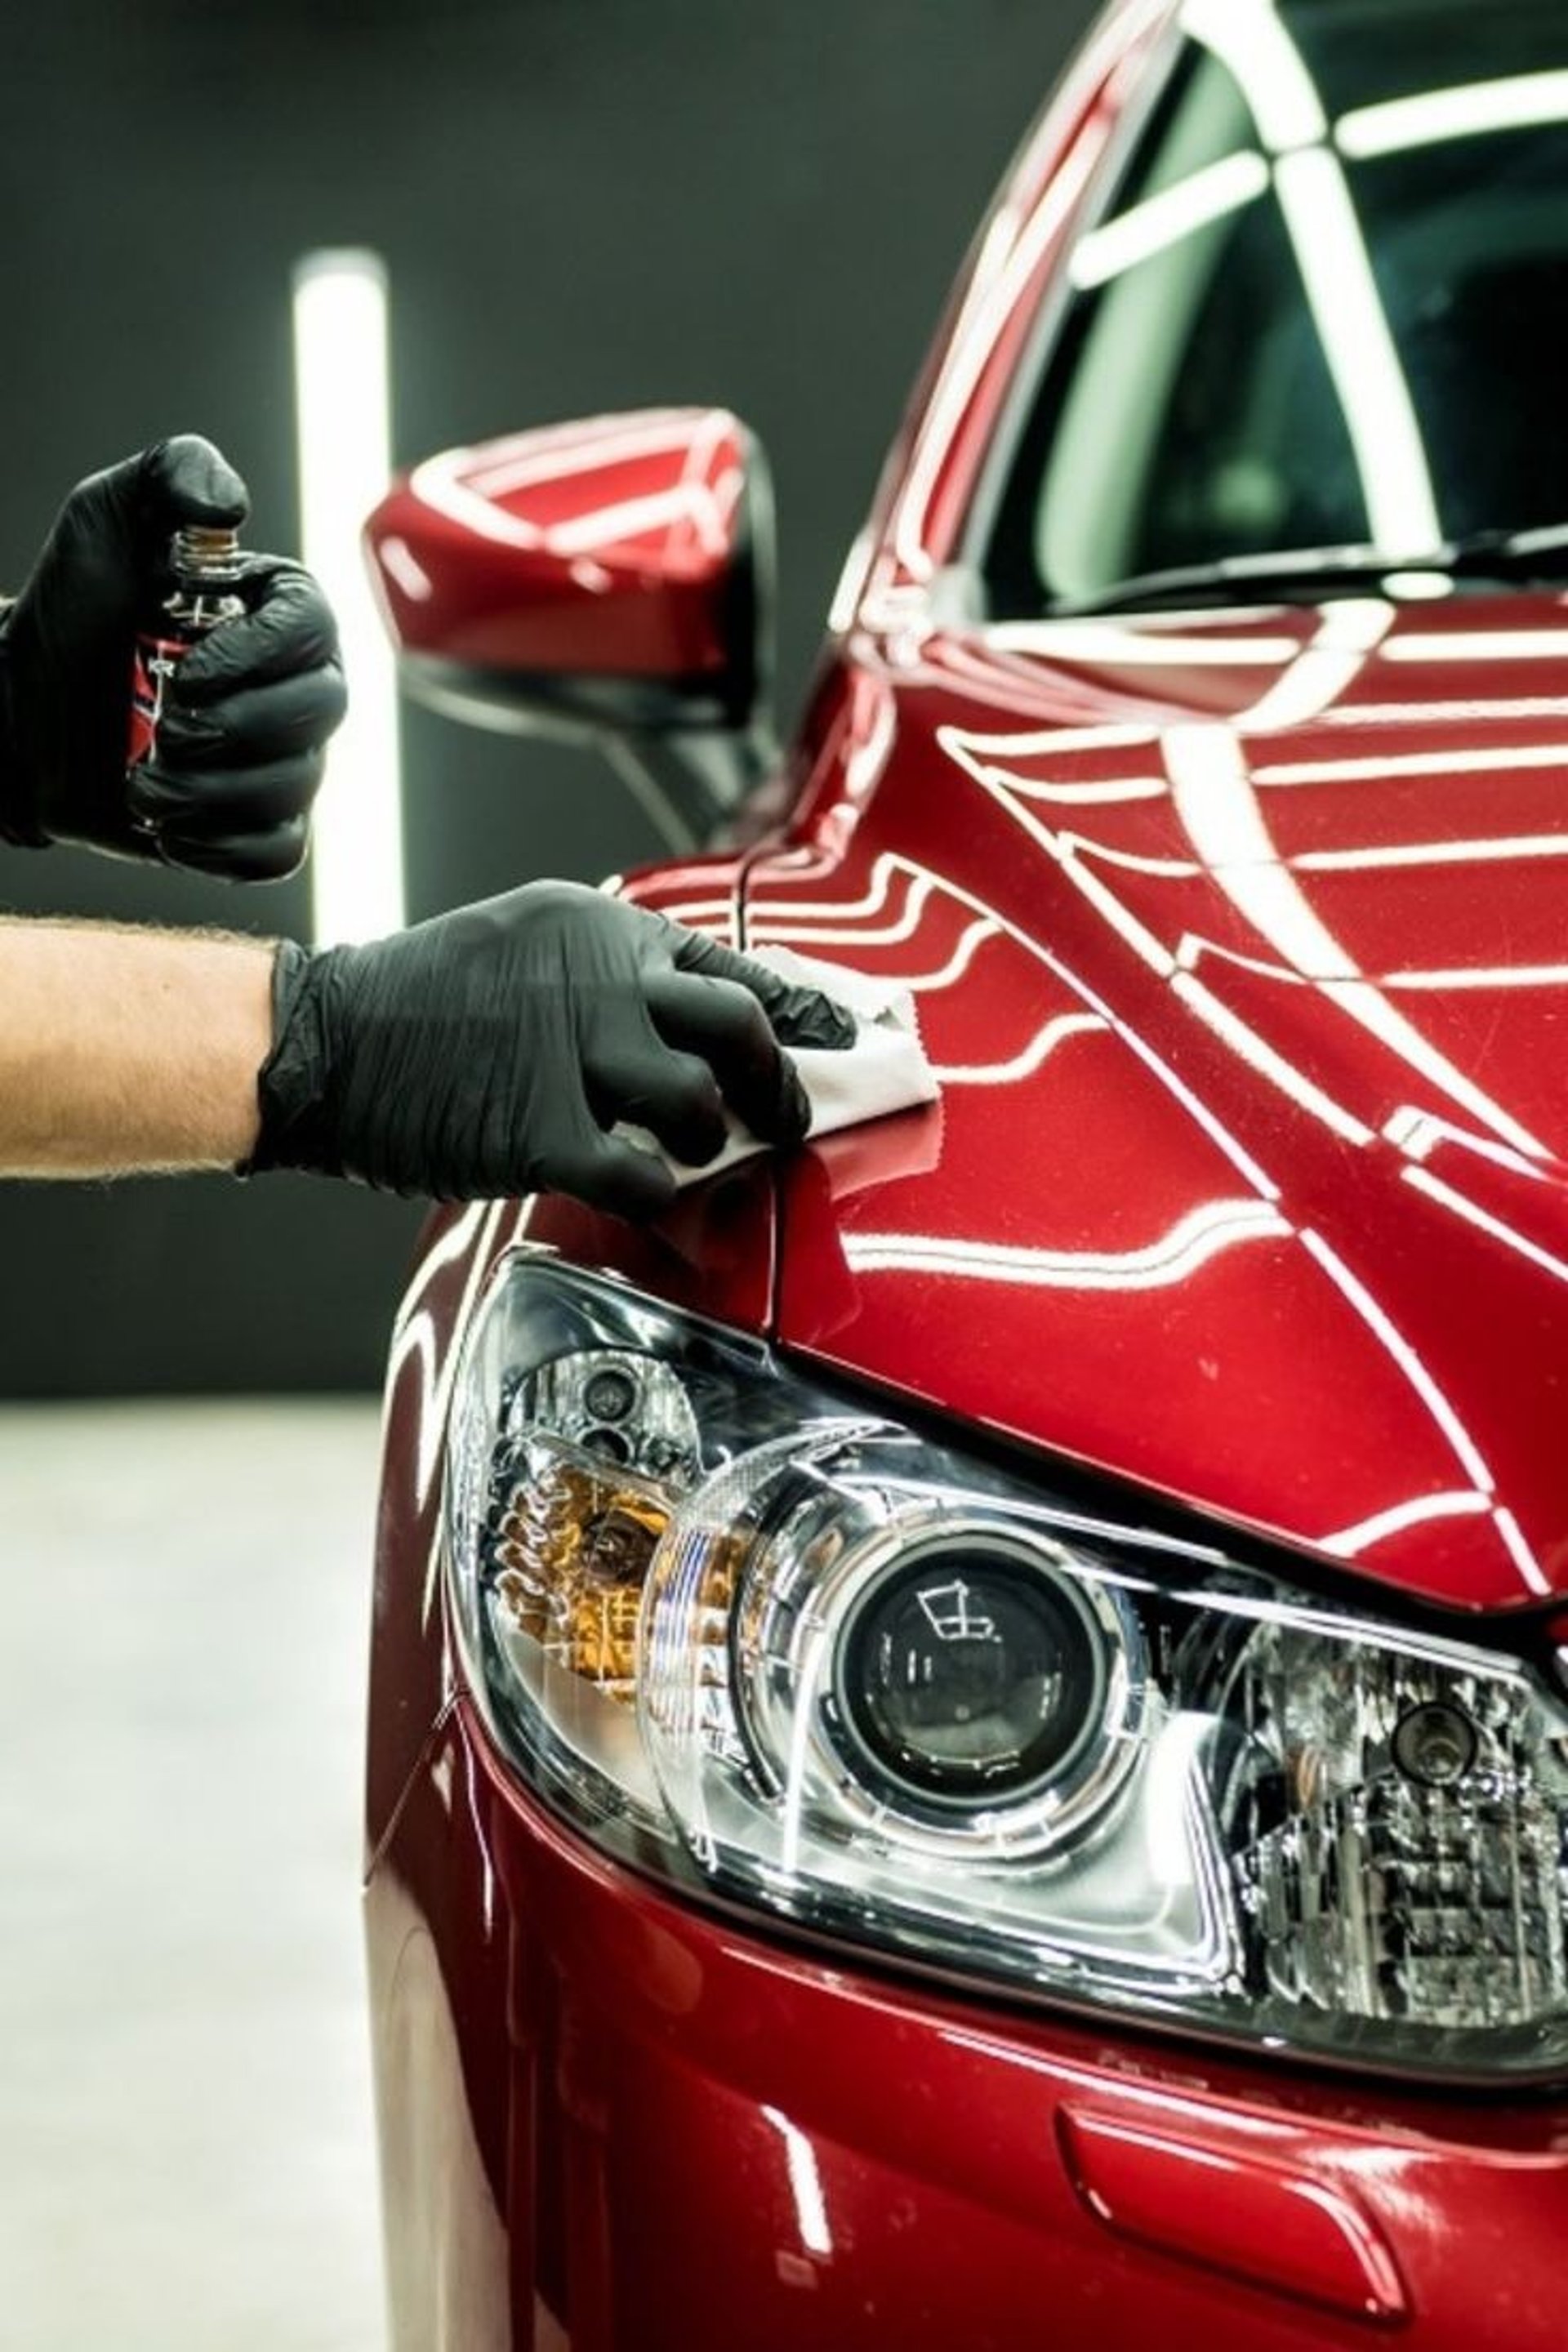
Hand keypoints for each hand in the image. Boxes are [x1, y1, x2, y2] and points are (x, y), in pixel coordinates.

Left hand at [0, 434, 345, 877]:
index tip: (186, 669)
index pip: (316, 632)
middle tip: (164, 727)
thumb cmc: (68, 613)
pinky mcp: (255, 827)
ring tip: (143, 781)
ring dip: (208, 792)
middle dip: (234, 730)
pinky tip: (169, 826)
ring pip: (295, 789)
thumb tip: (231, 508)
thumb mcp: (107, 516)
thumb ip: (174, 472)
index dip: (258, 659)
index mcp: (279, 614)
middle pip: (320, 714)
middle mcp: (297, 687)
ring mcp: (282, 762)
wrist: (20, 712)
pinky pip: (278, 852)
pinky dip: (222, 847)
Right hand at [248, 882, 855, 1212]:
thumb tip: (693, 1027)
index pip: (728, 963)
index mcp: (596, 927)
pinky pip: (645, 1178)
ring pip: (700, 1104)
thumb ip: (606, 976)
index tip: (843, 1039)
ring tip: (684, 1156)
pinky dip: (660, 1198)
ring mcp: (574, 1052)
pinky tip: (643, 1195)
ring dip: (708, 1143)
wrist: (322, 1044)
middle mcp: (598, 977)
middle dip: (778, 1083)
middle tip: (786, 1119)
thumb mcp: (523, 948)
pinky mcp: (544, 1131)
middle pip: (739, 1025)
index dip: (797, 1009)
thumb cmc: (417, 1006)